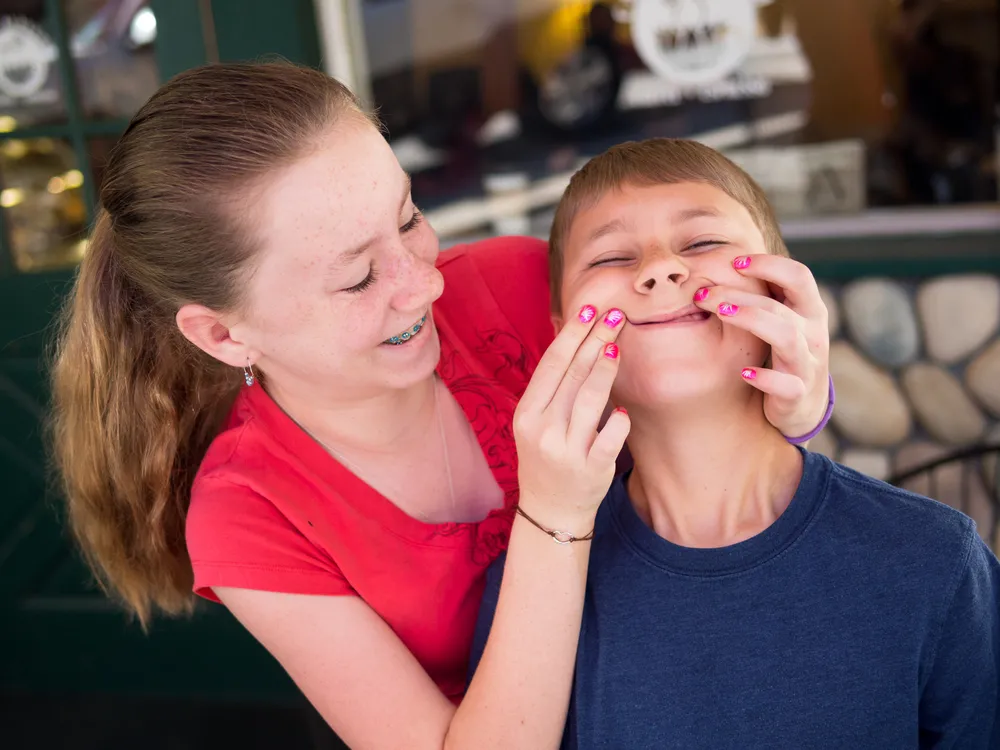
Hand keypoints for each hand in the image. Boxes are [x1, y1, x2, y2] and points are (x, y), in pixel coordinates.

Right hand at [513, 305, 630, 531]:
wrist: (551, 510)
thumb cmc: (546, 455)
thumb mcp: (537, 420)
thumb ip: (552, 384)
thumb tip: (569, 332)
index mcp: (527, 413)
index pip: (551, 365)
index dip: (572, 334)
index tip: (590, 309)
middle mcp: (543, 430)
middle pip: (572, 375)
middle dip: (595, 339)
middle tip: (615, 314)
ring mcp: (567, 450)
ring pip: (590, 399)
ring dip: (606, 369)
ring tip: (617, 345)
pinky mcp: (591, 469)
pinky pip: (609, 437)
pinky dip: (617, 422)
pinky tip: (621, 411)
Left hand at [693, 254, 830, 439]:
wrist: (803, 405)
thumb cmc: (784, 353)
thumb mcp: (782, 321)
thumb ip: (765, 296)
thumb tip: (723, 263)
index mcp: (810, 310)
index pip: (798, 275)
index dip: (768, 264)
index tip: (733, 262)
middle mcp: (813, 334)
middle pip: (780, 305)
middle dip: (740, 295)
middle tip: (702, 294)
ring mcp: (807, 364)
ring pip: (787, 337)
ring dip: (752, 321)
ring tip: (720, 314)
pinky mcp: (797, 394)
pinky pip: (786, 385)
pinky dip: (765, 378)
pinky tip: (743, 372)